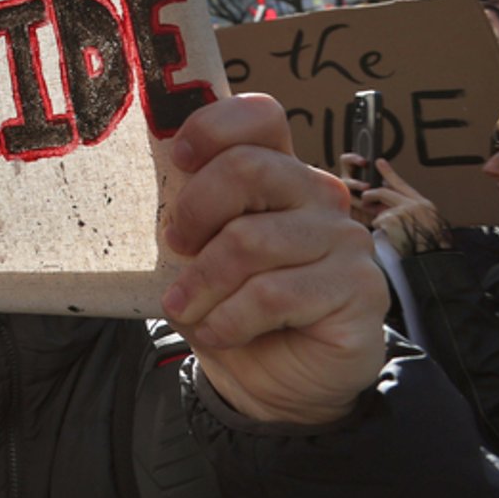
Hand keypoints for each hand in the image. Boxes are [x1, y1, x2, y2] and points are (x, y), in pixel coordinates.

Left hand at [162, 95, 386, 425]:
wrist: (271, 382)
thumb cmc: (227, 305)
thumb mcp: (192, 256)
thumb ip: (182, 217)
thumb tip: (139, 193)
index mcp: (276, 172)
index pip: (260, 116)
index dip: (213, 127)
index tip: (177, 159)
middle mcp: (316, 194)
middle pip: (249, 169)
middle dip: (195, 211)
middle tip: (176, 248)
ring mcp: (344, 239)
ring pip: (252, 240)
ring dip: (203, 283)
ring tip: (186, 308)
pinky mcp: (360, 287)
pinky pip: (274, 294)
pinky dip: (229, 319)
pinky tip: (219, 332)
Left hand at [351, 158, 449, 257]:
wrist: (432, 257)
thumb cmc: (429, 244)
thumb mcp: (426, 221)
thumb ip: (410, 209)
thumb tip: (389, 199)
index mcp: (423, 204)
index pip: (402, 185)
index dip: (389, 173)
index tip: (379, 161)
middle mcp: (414, 204)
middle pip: (384, 193)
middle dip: (370, 195)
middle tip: (364, 198)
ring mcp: (403, 211)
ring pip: (379, 210)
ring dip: (379, 220)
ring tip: (391, 232)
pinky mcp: (393, 220)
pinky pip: (377, 222)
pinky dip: (380, 230)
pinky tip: (392, 238)